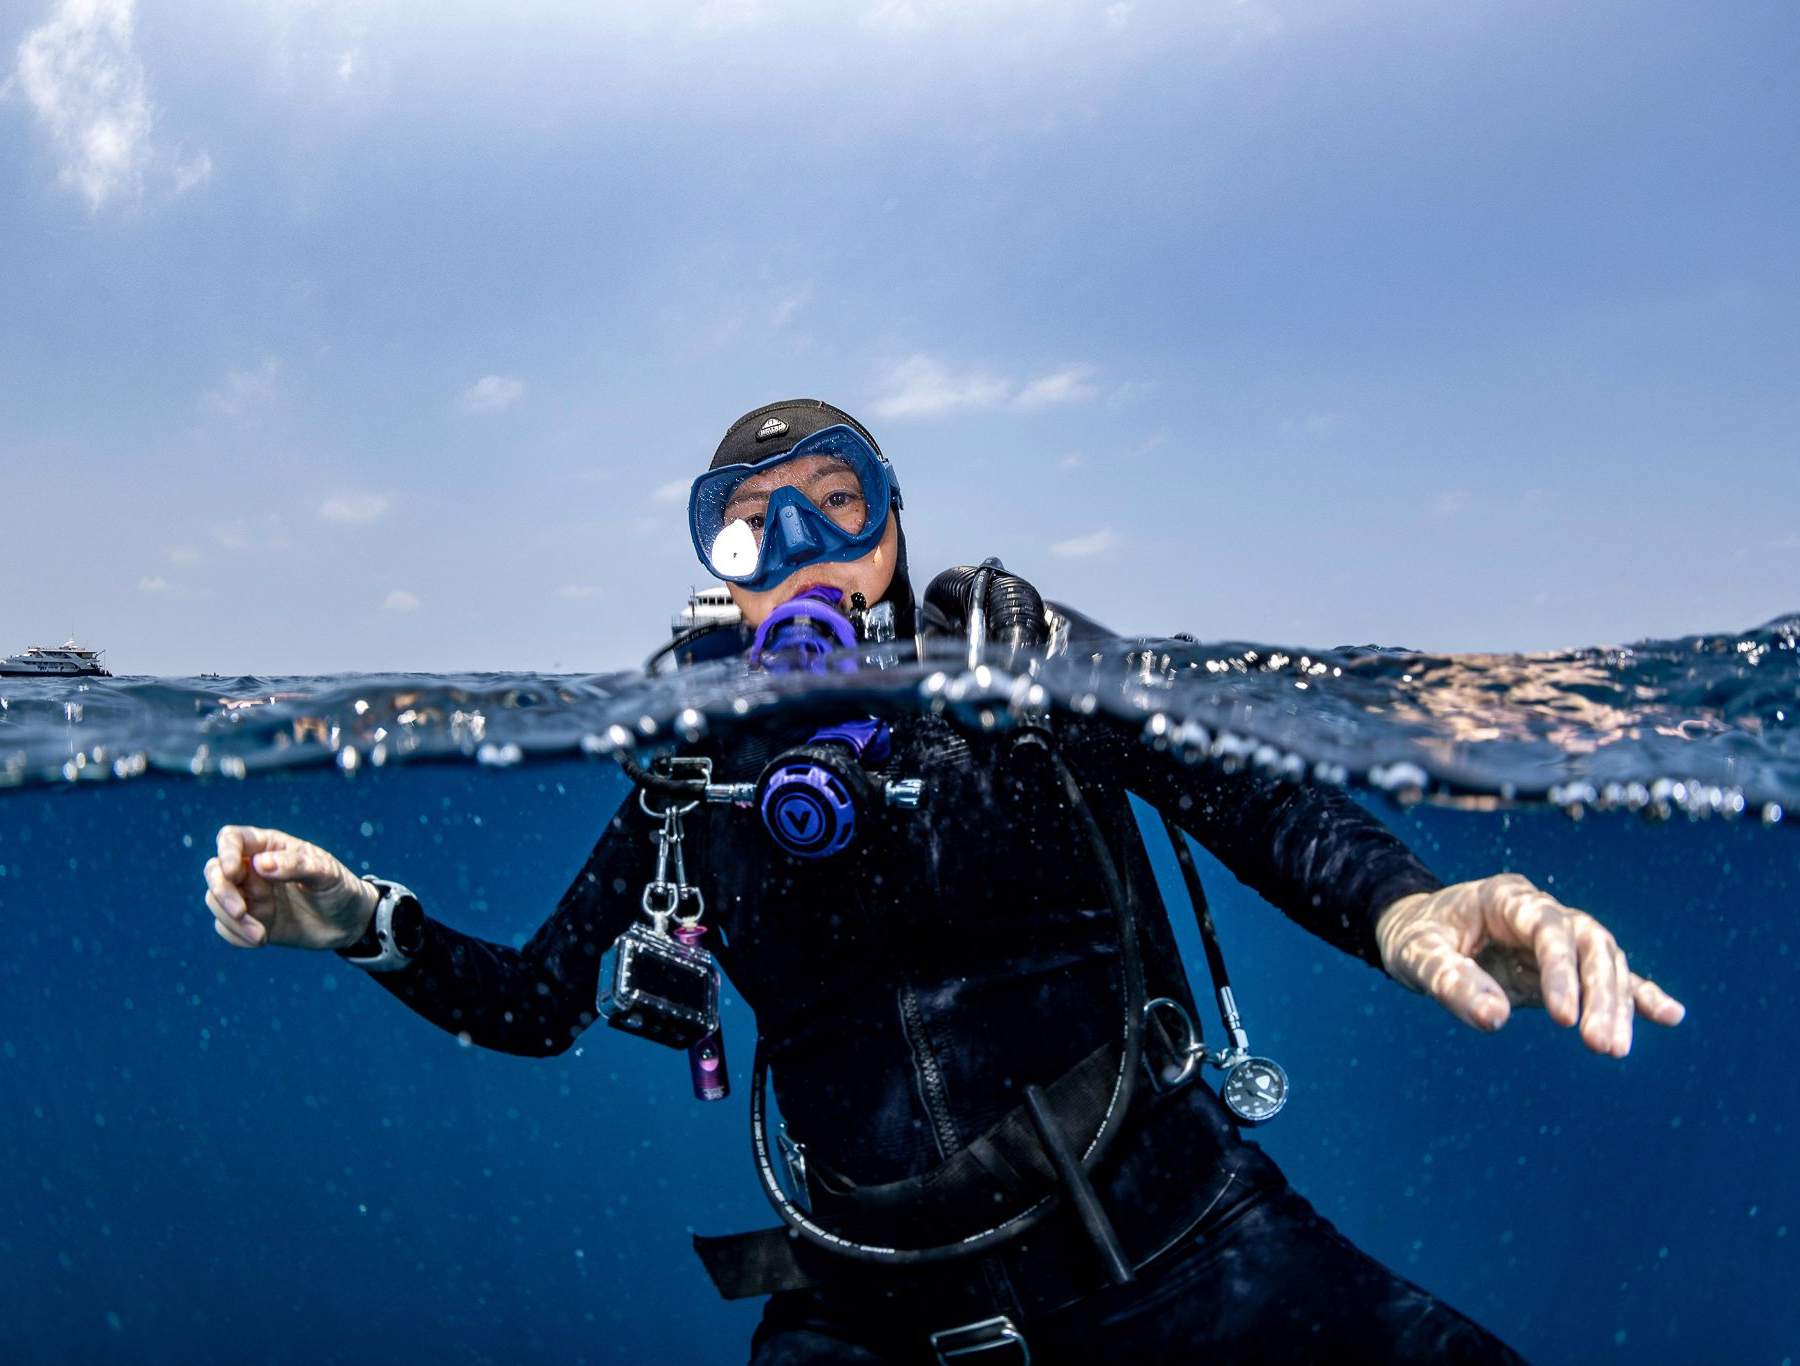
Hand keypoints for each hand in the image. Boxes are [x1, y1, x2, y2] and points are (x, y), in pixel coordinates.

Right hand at [202, 825, 377, 952]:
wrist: (349, 923)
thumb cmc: (340, 888)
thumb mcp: (327, 874)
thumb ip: (296, 865)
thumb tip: (260, 863)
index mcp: (270, 847)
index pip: (231, 839)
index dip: (225, 852)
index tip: (234, 872)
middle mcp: (252, 869)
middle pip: (214, 871)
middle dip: (221, 891)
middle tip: (241, 911)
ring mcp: (249, 895)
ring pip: (216, 901)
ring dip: (232, 920)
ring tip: (260, 935)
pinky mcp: (250, 920)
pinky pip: (225, 927)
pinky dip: (236, 935)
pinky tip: (261, 940)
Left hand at [1374, 873, 1685, 1055]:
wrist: (1417, 930)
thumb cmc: (1415, 939)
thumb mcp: (1418, 957)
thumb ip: (1451, 982)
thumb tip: (1494, 1020)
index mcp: (1506, 898)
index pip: (1549, 929)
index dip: (1562, 972)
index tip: (1563, 1019)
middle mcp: (1541, 912)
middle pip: (1589, 944)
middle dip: (1601, 995)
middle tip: (1600, 1046)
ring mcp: (1558, 937)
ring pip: (1605, 962)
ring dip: (1617, 1005)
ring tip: (1613, 1050)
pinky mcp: (1565, 965)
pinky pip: (1610, 976)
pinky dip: (1638, 995)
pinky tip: (1670, 1015)